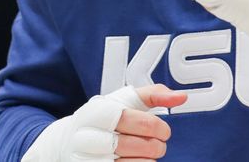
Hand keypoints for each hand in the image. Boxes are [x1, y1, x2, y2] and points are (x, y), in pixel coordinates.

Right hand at [22, 84, 186, 160]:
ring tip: (149, 155)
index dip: (154, 126)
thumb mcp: (123, 100)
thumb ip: (152, 94)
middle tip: (159, 144)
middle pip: (132, 145)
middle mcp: (87, 137)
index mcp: (96, 112)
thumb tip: (180, 97)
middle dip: (155, 146)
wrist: (68, 142)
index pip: (130, 119)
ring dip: (149, 161)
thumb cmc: (102, 119)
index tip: (163, 130)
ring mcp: (87, 159)